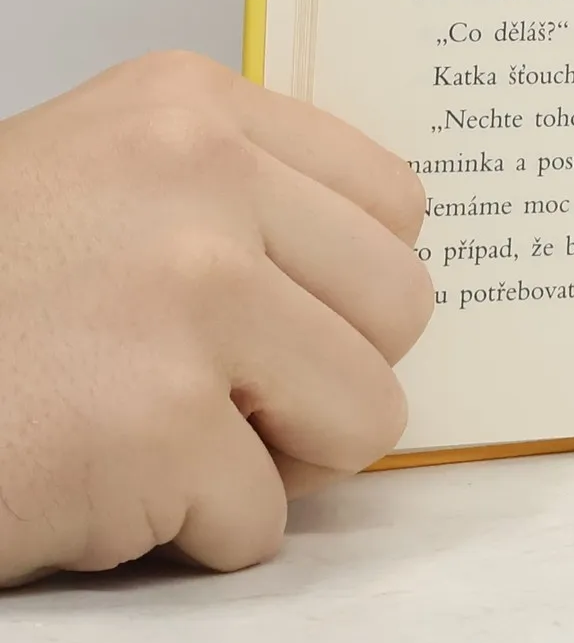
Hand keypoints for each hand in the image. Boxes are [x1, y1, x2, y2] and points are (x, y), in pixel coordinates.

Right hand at [0, 52, 433, 583]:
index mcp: (193, 108)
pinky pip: (263, 520)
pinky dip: (191, 534)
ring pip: (367, 415)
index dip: (351, 284)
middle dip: (330, 376)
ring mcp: (187, 298)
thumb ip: (232, 195)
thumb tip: (373, 269)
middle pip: (401, 307)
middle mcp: (202, 179)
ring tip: (173, 441)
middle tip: (233, 398)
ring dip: (278, 461)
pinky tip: (104, 488)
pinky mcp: (156, 427)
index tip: (290, 316)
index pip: (396, 200)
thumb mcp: (102, 175)